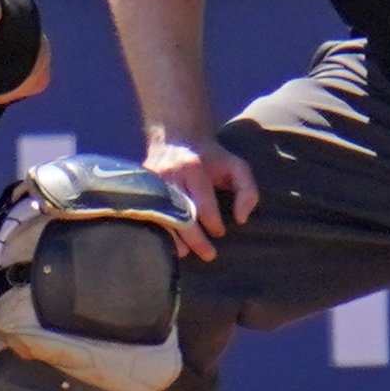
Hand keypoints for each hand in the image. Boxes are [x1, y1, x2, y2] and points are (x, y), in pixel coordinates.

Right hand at [142, 132, 257, 261]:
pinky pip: (149, 214)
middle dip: (196, 240)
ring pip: (162, 219)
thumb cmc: (212, 157)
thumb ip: (247, 191)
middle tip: (209, 255)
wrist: (177, 135)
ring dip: (174, 240)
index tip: (220, 232)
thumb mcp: (237, 166)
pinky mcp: (142, 187)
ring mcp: (152, 182)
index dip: (214, 224)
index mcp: (193, 169)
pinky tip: (168, 242)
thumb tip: (241, 219)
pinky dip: (159, 230)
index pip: (203, 206)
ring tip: (186, 253)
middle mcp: (169, 176)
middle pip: (181, 216)